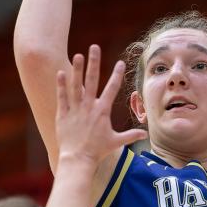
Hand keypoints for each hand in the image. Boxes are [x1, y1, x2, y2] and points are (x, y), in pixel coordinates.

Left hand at [55, 45, 146, 167]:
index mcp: (102, 111)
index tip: (120, 62)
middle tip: (94, 47)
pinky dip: (61, 85)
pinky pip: (62, 97)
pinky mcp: (63, 114)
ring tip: (77, 55)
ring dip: (77, 69)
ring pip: (76, 85)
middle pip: (92, 80)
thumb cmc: (98, 151)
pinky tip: (60, 72)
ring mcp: (75, 109)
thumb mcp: (116, 142)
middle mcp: (89, 107)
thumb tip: (146, 134)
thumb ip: (131, 135)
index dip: (116, 75)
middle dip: (94, 62)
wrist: (78, 160)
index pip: (112, 89)